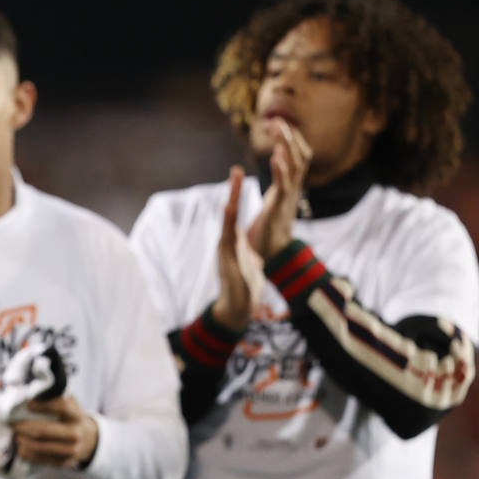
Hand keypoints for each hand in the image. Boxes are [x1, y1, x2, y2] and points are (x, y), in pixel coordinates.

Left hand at [11, 395, 98, 467]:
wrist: (89, 440)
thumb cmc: (72, 417)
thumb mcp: (70, 404)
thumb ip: (55, 398)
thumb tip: (32, 393)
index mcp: (77, 416)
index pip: (62, 407)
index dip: (44, 405)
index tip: (28, 405)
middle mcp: (76, 434)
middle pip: (46, 431)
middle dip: (26, 427)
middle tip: (14, 425)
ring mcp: (71, 450)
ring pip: (41, 446)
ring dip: (24, 441)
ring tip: (15, 435)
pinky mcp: (64, 462)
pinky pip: (41, 459)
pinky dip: (28, 453)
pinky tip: (20, 448)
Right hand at [210, 166, 264, 330]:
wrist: (236, 309)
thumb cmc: (244, 288)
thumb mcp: (250, 265)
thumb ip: (249, 255)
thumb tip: (253, 251)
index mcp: (234, 242)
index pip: (235, 213)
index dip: (236, 195)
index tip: (237, 175)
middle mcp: (227, 241)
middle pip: (230, 211)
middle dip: (233, 190)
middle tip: (235, 169)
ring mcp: (226, 249)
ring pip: (228, 219)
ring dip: (232, 198)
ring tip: (235, 179)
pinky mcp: (227, 258)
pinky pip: (228, 235)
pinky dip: (228, 219)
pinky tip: (230, 206)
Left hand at [248, 118, 312, 259]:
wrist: (273, 254)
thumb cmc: (271, 227)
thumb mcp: (276, 199)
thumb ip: (280, 180)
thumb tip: (280, 158)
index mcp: (290, 186)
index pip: (298, 157)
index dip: (293, 140)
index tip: (282, 122)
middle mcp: (292, 189)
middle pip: (300, 157)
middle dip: (291, 137)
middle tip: (278, 119)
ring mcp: (288, 197)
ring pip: (293, 167)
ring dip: (286, 146)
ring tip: (279, 128)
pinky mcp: (279, 207)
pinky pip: (283, 186)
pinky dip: (280, 170)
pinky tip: (276, 156)